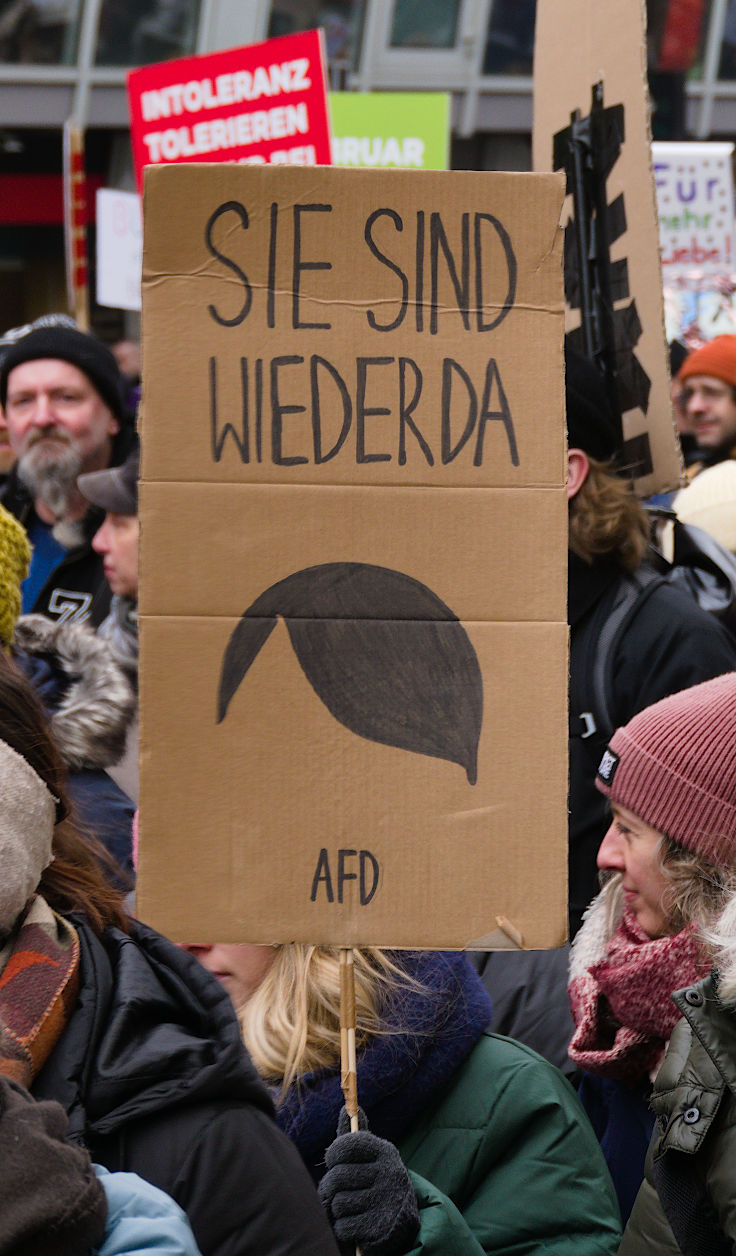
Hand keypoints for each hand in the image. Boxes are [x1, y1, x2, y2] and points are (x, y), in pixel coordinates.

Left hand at [319, 1109, 419, 1255]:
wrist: (402, 1223)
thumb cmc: (376, 1183)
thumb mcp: (370, 1158)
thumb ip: (355, 1137)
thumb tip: (347, 1108)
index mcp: (385, 1152)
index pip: (348, 1144)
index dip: (333, 1154)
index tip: (333, 1161)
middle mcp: (390, 1173)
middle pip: (337, 1177)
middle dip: (329, 1187)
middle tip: (335, 1191)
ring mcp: (387, 1201)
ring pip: (338, 1203)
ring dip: (337, 1209)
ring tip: (349, 1207)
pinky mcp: (381, 1228)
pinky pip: (343, 1226)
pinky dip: (343, 1229)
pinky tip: (354, 1223)